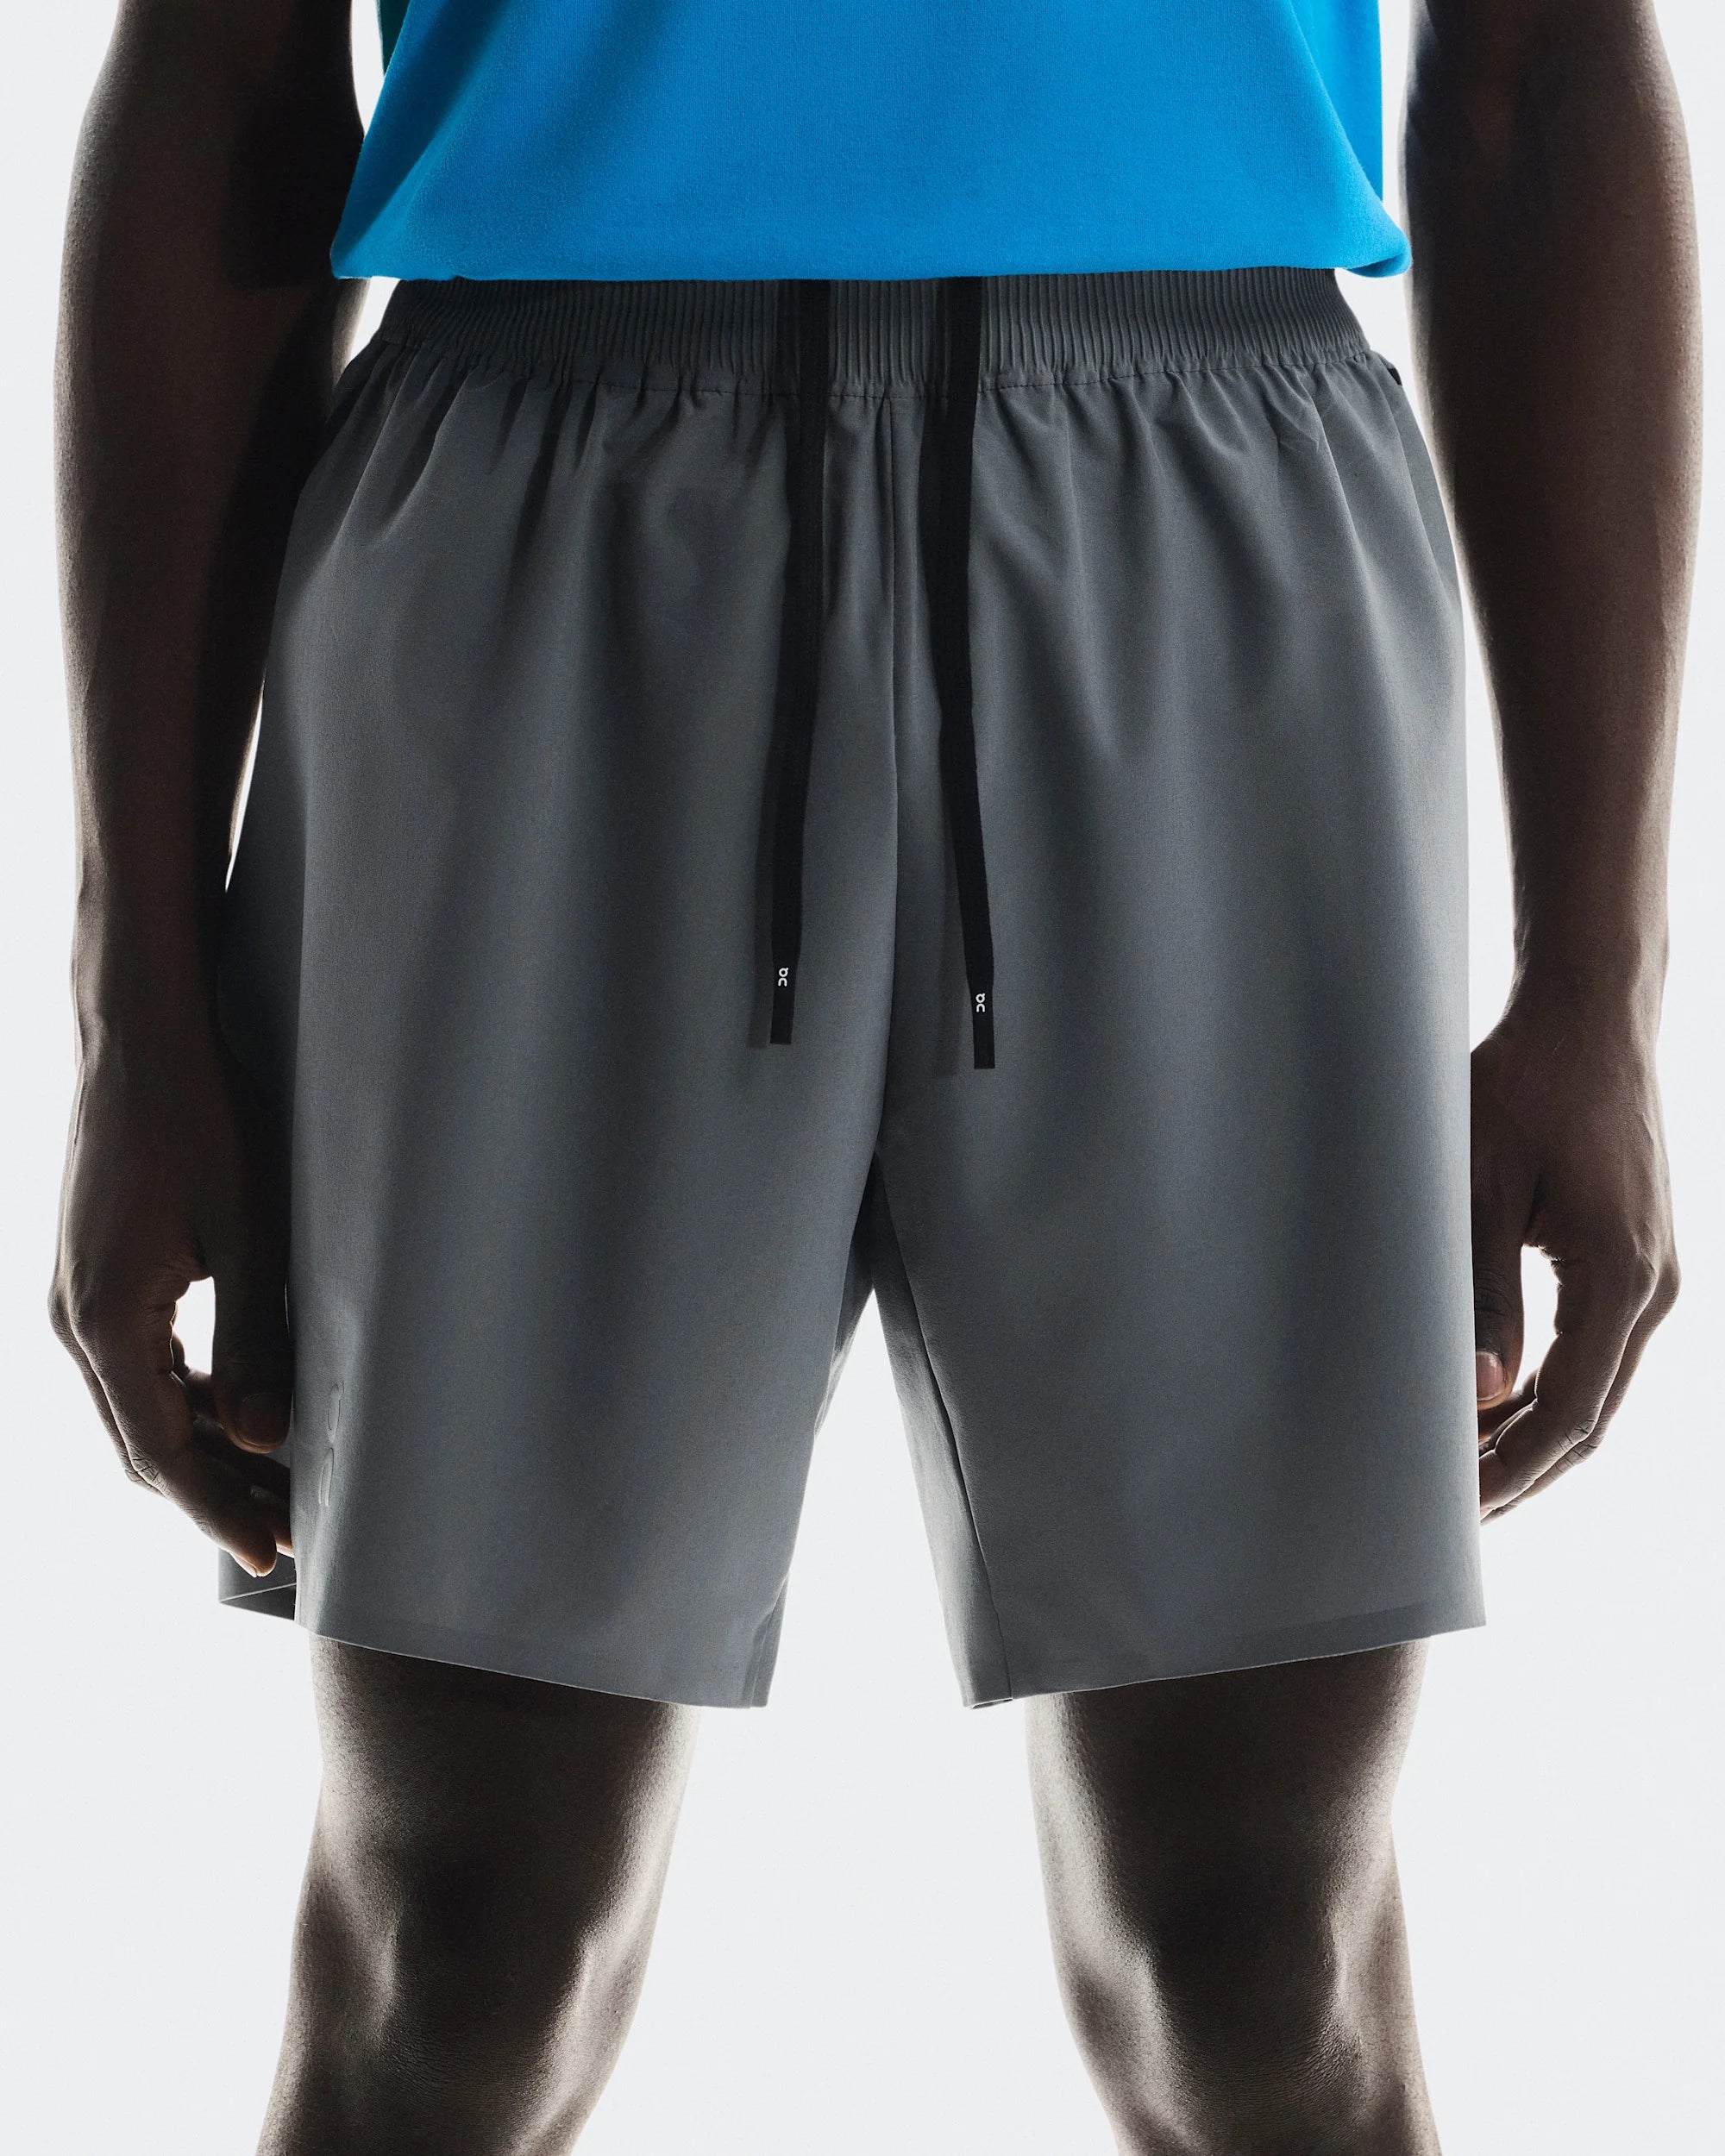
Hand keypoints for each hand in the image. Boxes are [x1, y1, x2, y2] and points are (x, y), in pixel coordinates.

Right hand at [50, 1012, 292, 1574]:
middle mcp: (73, 1325)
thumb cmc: (202, 1124)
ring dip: (202, 1446)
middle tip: (289, 1531)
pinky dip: (184, 1398)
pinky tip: (238, 1407)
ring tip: (277, 1477)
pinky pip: (134, 1364)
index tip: (271, 1556)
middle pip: (145, 1443)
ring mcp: (75, 1301)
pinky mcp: (91, 1277)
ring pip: (138, 1407)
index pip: (165, 1453)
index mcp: (107, 1327)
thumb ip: (257, 1342)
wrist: (138, 1042)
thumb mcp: (250, 1235)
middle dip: (215, 1493)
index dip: (220, 1510)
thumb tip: (268, 1440)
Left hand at [1470, 988, 1678, 1518]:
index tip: (1450, 1508)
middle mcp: (1655, 1290)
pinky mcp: (1636, 1258)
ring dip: (1531, 1434)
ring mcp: (1654, 1276)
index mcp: (1622, 1281)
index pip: (1567, 1415)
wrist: (1589, 1016)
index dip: (1508, 1470)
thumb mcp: (1481, 1190)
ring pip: (1594, 1389)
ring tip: (1458, 1469)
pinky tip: (1491, 1401)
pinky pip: (1594, 1349)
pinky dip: (1546, 1386)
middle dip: (1519, 1471)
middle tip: (1445, 1512)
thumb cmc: (1526, 1085)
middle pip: (1588, 1419)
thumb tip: (1477, 1392)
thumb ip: (1481, 1296)